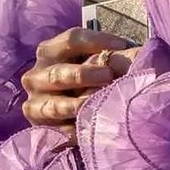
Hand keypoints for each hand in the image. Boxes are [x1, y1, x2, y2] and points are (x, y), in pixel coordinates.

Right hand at [20, 26, 132, 140]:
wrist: (65, 112)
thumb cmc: (86, 79)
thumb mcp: (94, 62)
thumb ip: (110, 57)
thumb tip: (133, 55)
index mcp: (49, 52)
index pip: (71, 40)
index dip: (97, 41)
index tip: (122, 46)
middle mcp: (36, 76)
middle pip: (59, 73)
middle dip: (84, 74)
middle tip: (108, 75)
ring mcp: (35, 102)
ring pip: (56, 105)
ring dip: (79, 105)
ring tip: (99, 103)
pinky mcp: (40, 126)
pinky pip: (59, 130)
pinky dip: (77, 129)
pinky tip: (93, 128)